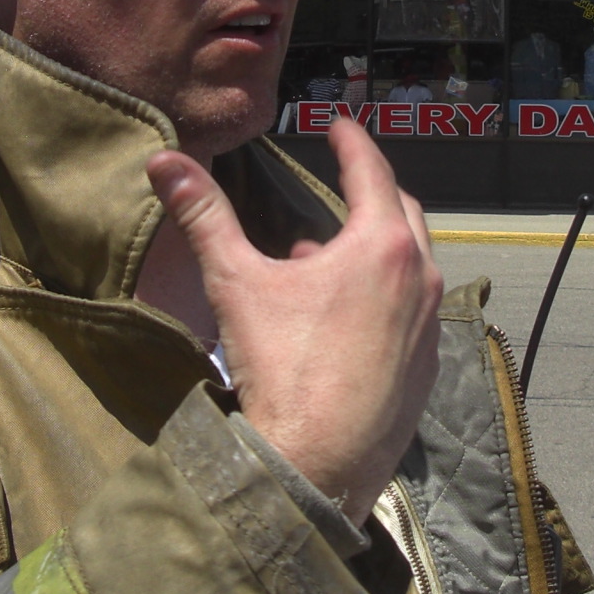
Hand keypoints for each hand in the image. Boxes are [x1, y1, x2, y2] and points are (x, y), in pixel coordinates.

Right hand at [146, 112, 444, 525]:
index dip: (352, 143)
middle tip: (346, 178)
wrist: (317, 467)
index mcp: (382, 247)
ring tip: (327, 252)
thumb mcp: (237, 285)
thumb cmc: (283, 371)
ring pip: (413, 266)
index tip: (339, 125)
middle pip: (404, 214)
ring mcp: (430, 327)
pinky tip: (345, 316)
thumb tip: (164, 160)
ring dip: (376, 248)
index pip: (372, 172)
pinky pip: (412, 314)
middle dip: (373, 191)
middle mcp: (421, 279)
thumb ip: (203, 216)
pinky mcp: (427, 369)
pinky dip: (385, 296)